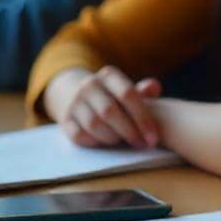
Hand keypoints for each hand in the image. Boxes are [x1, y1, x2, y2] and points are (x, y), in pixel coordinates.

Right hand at [46, 65, 161, 149]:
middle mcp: (89, 85)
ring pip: (94, 124)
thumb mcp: (129, 90)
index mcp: (109, 75)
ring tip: (124, 142)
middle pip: (110, 111)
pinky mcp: (65, 120)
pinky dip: (95, 142)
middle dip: (129, 131)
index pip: (127, 94)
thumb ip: (143, 91)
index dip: (142, 117)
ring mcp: (74, 102)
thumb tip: (154, 87)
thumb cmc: (116, 97)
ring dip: (113, 137)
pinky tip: (107, 144)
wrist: (81, 96)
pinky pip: (80, 136)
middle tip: (142, 145)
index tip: (153, 137)